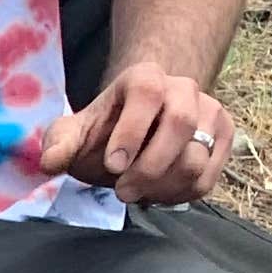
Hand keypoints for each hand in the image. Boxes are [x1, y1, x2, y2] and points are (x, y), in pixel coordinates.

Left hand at [36, 63, 232, 207]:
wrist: (136, 133)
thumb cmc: (103, 134)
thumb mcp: (74, 135)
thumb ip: (59, 144)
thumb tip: (49, 161)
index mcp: (144, 77)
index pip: (147, 92)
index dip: (132, 130)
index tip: (114, 165)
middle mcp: (183, 88)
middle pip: (181, 123)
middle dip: (150, 167)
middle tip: (123, 191)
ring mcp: (208, 111)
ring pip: (196, 157)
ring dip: (162, 186)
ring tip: (138, 191)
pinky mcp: (222, 139)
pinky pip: (207, 177)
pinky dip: (180, 195)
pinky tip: (159, 192)